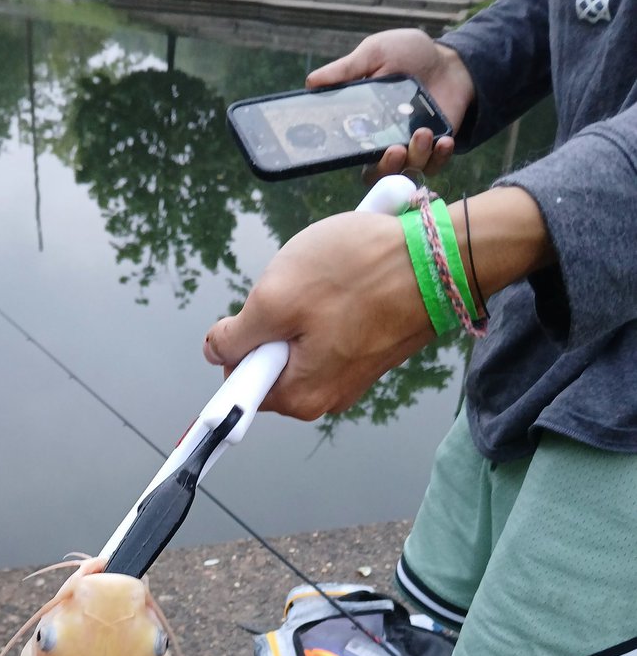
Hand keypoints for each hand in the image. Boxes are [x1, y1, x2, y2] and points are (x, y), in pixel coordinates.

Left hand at [202, 189, 552, 422]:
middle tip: (296, 291)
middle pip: (270, 361)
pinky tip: (347, 282)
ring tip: (329, 283)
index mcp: (299, 397)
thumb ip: (236, 334)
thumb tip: (215, 350)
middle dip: (273, 322)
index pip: (241, 387)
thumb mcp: (276, 297)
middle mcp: (325, 397)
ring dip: (301, 309)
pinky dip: (329, 305)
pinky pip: (329, 332)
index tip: (249, 319)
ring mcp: (349, 375)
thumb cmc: (359, 274)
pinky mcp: (369, 351)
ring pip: (299, 341)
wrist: (440, 258)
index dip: (235, 349)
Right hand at [307, 29, 476, 179]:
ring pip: (406, 172)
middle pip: (377, 174)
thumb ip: (346, 70)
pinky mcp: (435, 151)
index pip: (350, 153)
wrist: (450, 59)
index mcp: (364, 126)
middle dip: (386, 167)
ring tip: (423, 132)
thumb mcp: (375, 54)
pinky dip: (439, 157)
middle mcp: (385, 143)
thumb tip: (310, 82)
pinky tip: (443, 141)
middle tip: (395, 150)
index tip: (356, 150)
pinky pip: (433, 167)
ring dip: (415, 157)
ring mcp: (411, 150)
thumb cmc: (409, 54)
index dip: (348, 159)